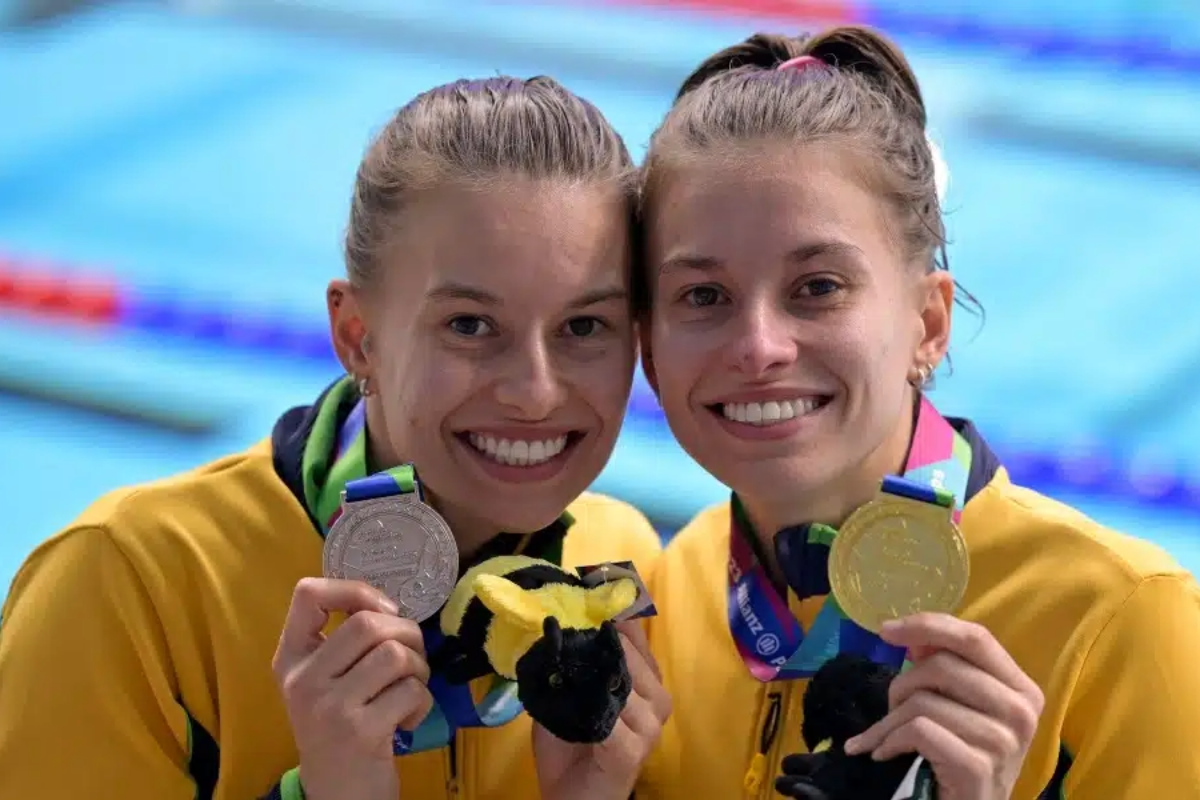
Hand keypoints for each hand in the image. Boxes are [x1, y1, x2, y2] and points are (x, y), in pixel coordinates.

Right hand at [272, 578, 433, 799]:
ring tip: (412, 687)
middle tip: (412, 657)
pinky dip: (422, 702)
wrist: (337, 794)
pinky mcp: (359, 732)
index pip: (308, 594)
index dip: (355, 590)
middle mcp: (302, 680)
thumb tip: (390, 605)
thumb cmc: (339, 726)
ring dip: (419, 667)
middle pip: (367, 622)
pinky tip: (409, 719)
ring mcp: (329, 707)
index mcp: (291, 658)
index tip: (382, 611)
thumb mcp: (326, 680)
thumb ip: (345, 641)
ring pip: (394, 654)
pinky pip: (410, 691)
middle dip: (407, 632)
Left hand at [533, 621, 671, 799]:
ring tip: (562, 671)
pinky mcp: (634, 749)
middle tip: (561, 623)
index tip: (587, 582)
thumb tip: (556, 622)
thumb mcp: (569, 694)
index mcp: (645, 680)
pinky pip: (610, 716)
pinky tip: (574, 708)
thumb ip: (572, 662)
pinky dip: (588, 709)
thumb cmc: (571, 745)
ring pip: (621, 680)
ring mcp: (649, 725)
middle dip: (594, 638)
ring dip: (588, 675)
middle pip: (628, 652)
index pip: (635, 630)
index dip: (612, 605)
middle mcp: (656, 698)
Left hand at [843, 614, 1043, 799]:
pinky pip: (918, 732)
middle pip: (942, 666)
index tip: (886, 630)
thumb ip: (945, 667)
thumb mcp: (963, 706)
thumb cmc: (965, 753)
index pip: (975, 637)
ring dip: (889, 719)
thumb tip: (913, 635)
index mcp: (1022, 688)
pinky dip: (889, 739)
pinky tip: (885, 752)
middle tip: (892, 707)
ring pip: (923, 701)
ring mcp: (1003, 741)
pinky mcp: (978, 768)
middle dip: (902, 683)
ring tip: (888, 736)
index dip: (928, 625)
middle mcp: (1021, 711)